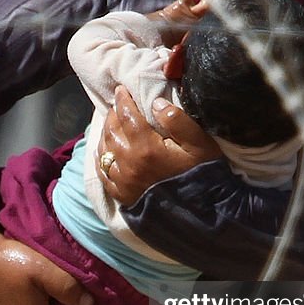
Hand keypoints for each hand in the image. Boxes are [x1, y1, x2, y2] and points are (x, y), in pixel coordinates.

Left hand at [98, 86, 222, 205]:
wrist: (201, 214)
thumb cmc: (202, 174)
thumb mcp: (199, 144)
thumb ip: (178, 121)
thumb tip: (156, 102)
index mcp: (146, 147)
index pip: (127, 116)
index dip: (122, 100)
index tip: (121, 89)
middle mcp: (129, 163)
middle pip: (112, 131)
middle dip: (112, 114)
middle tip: (116, 104)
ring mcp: (122, 180)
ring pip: (104, 149)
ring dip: (105, 133)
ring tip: (111, 123)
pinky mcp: (121, 194)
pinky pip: (103, 171)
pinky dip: (101, 156)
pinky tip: (104, 150)